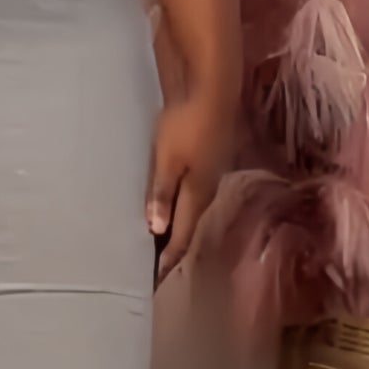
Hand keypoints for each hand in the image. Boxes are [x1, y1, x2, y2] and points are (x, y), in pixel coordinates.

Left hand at [147, 91, 231, 283]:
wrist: (213, 89)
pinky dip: (180, 204)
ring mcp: (211, 172)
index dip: (168, 258)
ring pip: (192, 208)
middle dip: (173, 247)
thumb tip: (158, 230)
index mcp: (198, 194)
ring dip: (177, 225)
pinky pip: (193, 191)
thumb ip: (162, 194)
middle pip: (188, 225)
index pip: (181, 235)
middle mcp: (208, 188)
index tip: (155, 280)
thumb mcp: (168, 160)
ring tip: (162, 240)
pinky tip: (172, 202)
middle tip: (157, 266)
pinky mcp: (209, 157)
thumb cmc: (186, 125)